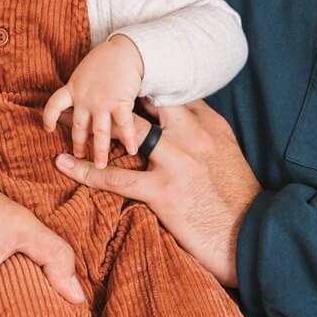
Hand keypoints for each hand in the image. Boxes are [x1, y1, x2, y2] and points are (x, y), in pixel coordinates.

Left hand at [41, 34, 147, 167]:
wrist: (124, 50)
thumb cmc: (106, 59)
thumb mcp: (83, 72)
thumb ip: (80, 87)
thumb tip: (77, 98)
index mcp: (73, 88)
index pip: (54, 104)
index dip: (49, 117)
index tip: (48, 129)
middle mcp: (84, 99)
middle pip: (78, 126)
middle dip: (78, 144)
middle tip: (79, 158)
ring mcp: (101, 103)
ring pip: (98, 133)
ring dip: (100, 151)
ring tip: (101, 165)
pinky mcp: (119, 104)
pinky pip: (123, 126)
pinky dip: (127, 140)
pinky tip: (131, 150)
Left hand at [53, 99, 260, 286]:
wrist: (253, 236)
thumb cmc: (238, 198)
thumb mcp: (227, 154)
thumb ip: (203, 132)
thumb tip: (181, 116)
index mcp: (208, 124)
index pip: (167, 94)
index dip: (138, 86)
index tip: (115, 80)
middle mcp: (192, 136)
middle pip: (140, 105)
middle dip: (109, 96)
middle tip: (82, 89)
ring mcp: (176, 161)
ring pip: (124, 133)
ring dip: (91, 126)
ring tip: (62, 118)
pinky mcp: (162, 191)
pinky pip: (115, 177)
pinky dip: (85, 170)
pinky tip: (62, 163)